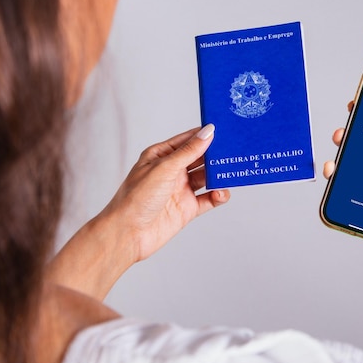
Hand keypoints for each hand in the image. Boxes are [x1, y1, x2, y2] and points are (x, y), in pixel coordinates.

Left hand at [98, 124, 229, 263]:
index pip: (187, 140)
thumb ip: (189, 151)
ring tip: (232, 170)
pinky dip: (218, 195)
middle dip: (215, 154)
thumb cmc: (136, 197)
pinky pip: (208, 199)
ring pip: (206, 178)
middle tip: (234, 149)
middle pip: (199, 158)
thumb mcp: (165, 168)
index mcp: (161, 156)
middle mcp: (171, 171)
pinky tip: (222, 192)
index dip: (204, 134)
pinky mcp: (187, 209)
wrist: (128, 234)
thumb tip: (207, 132)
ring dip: (218, 174)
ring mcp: (180, 190)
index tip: (224, 128)